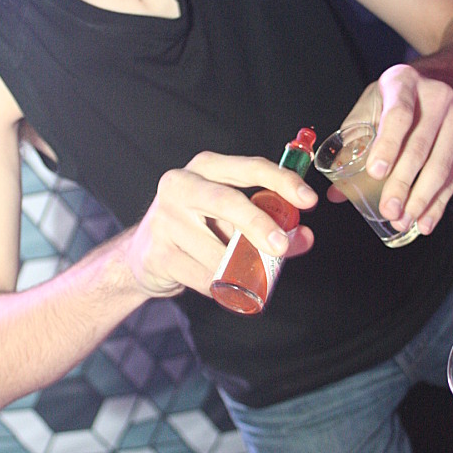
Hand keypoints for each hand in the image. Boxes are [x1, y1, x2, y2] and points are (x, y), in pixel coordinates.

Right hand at [126, 151, 317, 297]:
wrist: (143, 254)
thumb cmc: (197, 229)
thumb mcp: (231, 218)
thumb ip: (268, 223)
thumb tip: (304, 237)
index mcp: (205, 167)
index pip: (249, 167)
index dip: (282, 181)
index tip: (309, 201)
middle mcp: (181, 185)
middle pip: (227, 201)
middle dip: (259, 224)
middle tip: (282, 246)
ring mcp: (165, 219)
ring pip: (217, 250)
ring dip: (238, 269)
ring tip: (240, 273)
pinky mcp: (158, 253)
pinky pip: (203, 276)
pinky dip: (220, 286)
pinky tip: (220, 284)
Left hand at [339, 63, 452, 234]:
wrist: (438, 84)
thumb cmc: (393, 100)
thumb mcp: (369, 107)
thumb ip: (350, 144)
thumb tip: (336, 192)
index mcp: (404, 83)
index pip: (399, 115)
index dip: (387, 145)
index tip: (375, 173)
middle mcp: (436, 97)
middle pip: (420, 146)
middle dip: (403, 183)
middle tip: (389, 210)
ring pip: (441, 165)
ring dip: (422, 198)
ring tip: (404, 221)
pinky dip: (439, 202)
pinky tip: (425, 220)